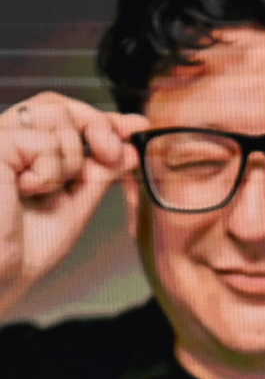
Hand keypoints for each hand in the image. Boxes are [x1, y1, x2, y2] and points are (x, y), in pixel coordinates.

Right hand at [0, 94, 146, 315]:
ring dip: (71, 158)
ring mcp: (0, 138)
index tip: (136, 128)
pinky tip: (25, 191)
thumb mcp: (76, 206)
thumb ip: (99, 174)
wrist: (1, 274)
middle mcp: (9, 137)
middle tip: (113, 153)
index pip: (64, 115)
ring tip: (48, 190)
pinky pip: (42, 141)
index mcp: (25, 150)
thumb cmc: (26, 248)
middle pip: (61, 105)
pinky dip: (48, 172)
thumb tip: (128, 148)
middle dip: (98, 125)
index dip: (103, 119)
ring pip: (57, 116)